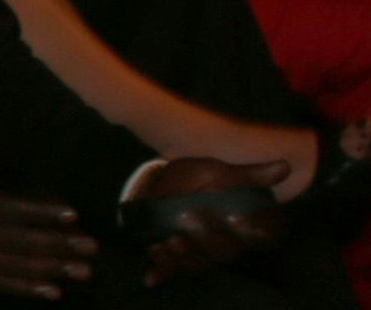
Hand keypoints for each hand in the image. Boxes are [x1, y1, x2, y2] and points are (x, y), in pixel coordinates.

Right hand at [0, 149, 95, 300]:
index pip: (4, 208)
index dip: (40, 211)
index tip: (74, 214)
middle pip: (15, 241)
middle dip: (56, 244)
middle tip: (92, 249)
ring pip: (9, 266)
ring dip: (47, 269)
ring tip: (80, 272)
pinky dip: (21, 287)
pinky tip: (49, 291)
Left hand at [129, 156, 290, 288]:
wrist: (173, 184)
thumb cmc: (205, 179)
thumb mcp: (224, 172)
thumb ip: (252, 175)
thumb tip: (285, 165)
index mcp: (246, 227)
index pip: (260, 236)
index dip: (250, 230)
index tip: (236, 217)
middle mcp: (229, 245)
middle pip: (226, 250)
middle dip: (206, 236)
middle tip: (187, 216)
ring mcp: (204, 254)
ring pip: (200, 262)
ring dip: (184, 256)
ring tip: (170, 240)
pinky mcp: (180, 258)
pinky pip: (174, 269)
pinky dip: (163, 271)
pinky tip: (152, 271)